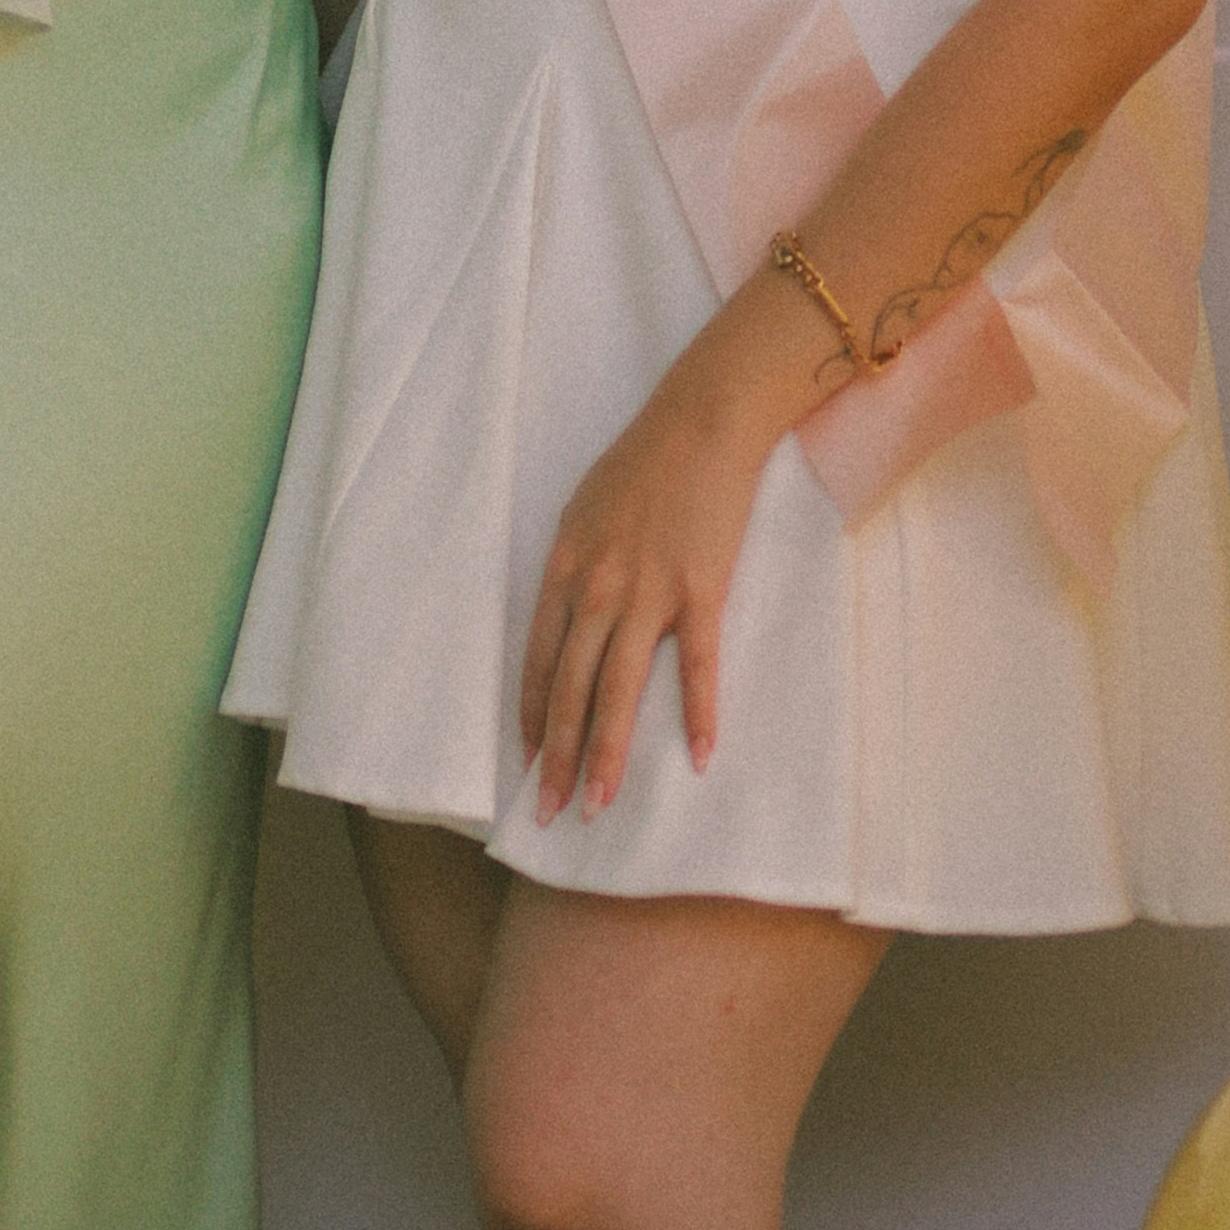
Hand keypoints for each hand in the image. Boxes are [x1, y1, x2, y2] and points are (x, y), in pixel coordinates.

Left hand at [517, 361, 773, 818]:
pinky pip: (695, 665)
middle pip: (569, 688)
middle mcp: (597, 586)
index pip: (537, 660)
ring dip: (607, 755)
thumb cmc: (645, 460)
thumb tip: (571, 615)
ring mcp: (648, 591)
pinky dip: (698, 714)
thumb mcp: (586, 510)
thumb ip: (577, 566)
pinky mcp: (700, 589)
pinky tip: (701, 756)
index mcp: (565, 566)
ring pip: (618, 690)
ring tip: (598, 805)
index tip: (526, 762)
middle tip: (548, 811)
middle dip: (555, 756)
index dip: (532, 716)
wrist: (702, 418)